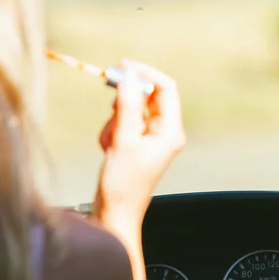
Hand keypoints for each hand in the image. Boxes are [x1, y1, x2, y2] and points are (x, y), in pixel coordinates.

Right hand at [94, 60, 184, 226]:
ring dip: (115, 120)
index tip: (123, 65)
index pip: (165, 89)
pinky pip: (121, 123)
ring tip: (110, 144)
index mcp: (170, 131)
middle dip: (125, 99)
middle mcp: (164, 131)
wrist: (114, 213)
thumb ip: (127, 107)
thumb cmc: (123, 184)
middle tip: (108, 90)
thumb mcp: (124, 141)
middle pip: (147, 96)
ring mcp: (149, 137)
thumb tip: (128, 78)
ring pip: (130, 109)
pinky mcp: (135, 142)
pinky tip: (108, 150)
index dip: (146, 74)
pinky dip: (111, 131)